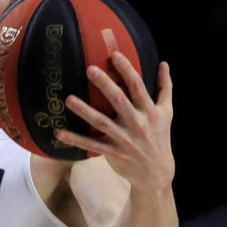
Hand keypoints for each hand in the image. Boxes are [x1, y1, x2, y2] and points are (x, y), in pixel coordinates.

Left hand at [58, 39, 174, 191]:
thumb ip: (165, 88)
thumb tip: (164, 63)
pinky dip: (75, 139)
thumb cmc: (160, 137)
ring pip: (102, 122)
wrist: (157, 172)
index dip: (127, 70)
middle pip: (120, 101)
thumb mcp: (167, 112)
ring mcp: (124, 139)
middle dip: (105, 85)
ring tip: (68, 99)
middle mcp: (137, 123)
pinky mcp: (113, 153)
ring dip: (84, 111)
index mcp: (150, 111)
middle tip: (89, 69)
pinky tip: (59, 132)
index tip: (115, 54)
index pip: (138, 86)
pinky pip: (91, 145)